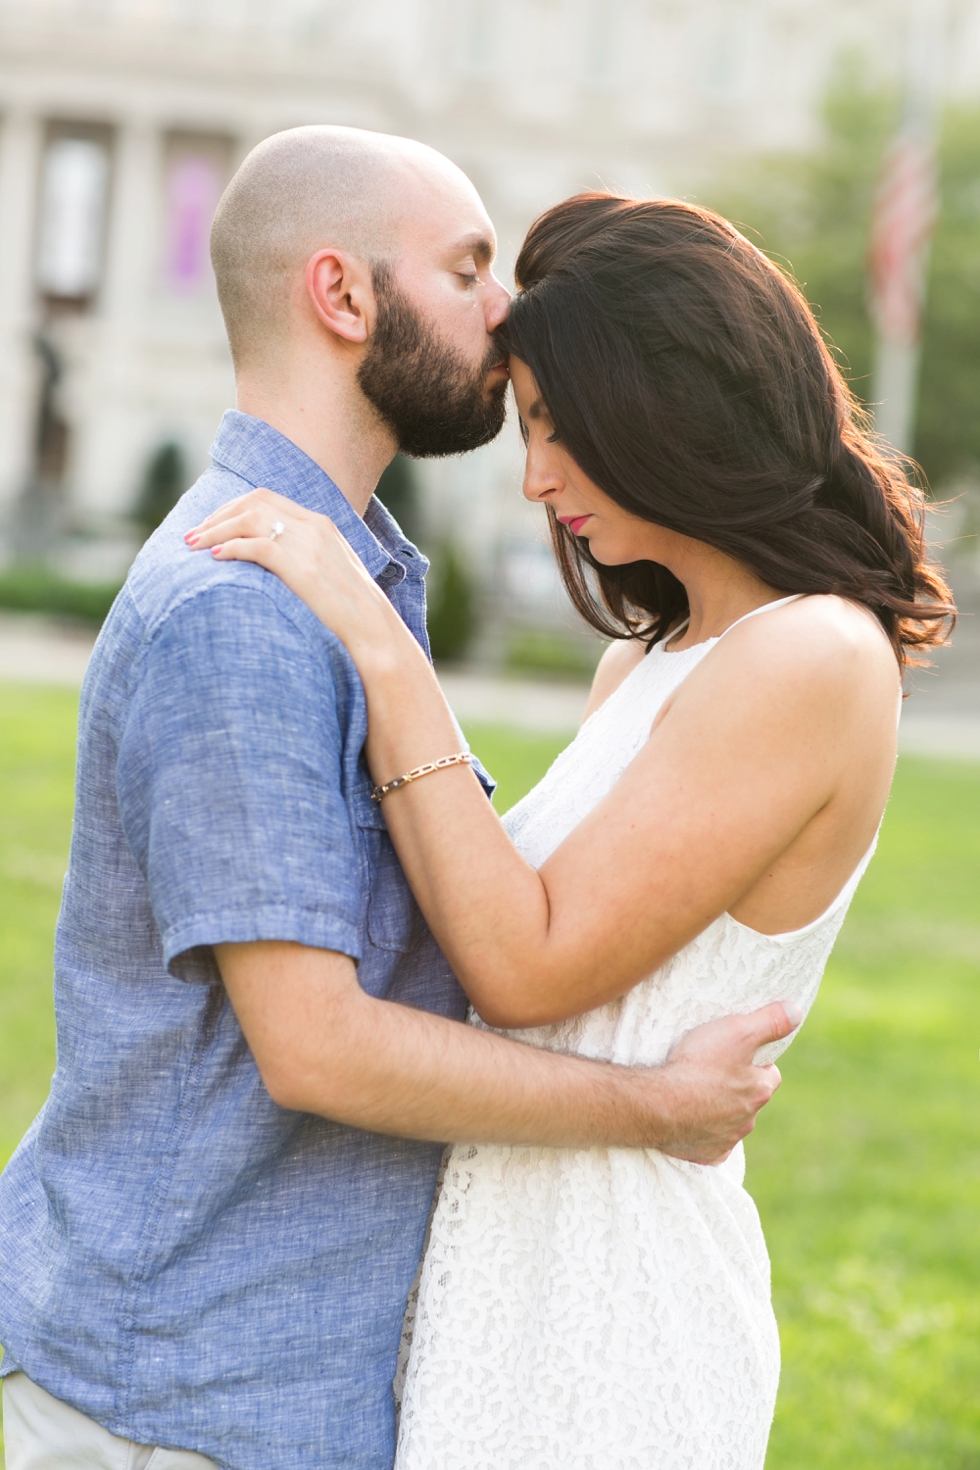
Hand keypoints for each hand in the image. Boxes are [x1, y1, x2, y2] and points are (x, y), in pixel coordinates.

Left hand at [184, 487, 400, 663]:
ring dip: (216, 530)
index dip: (232, 508)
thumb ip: (304, 556)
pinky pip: (257, 546)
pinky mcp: (302, 568)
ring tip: (193, 546)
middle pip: (253, 503)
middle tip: (193, 535)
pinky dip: (231, 547)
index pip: (266, 499)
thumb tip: (271, 563)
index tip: (212, 525)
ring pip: (249, 519)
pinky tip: (215, 558)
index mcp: (320, 524)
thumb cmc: (349, 611)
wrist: (374, 632)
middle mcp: (313, 527)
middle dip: (217, 516)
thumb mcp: (329, 571)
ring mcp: (308, 545)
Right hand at [651, 1001, 799, 1164]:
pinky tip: (690, 1120)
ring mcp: (726, 1140)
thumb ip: (770, 1021)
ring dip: (720, 1109)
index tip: (737, 1053)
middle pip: (749, 1099)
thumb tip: (795, 1011)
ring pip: (730, 1122)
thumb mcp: (737, 1031)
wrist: (657, 1105)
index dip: (756, 1061)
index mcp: (759, 1091)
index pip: (770, 1073)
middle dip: (737, 1087)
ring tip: (696, 1092)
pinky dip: (704, 1133)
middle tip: (713, 1071)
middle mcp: (747, 1120)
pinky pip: (711, 1144)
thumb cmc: (697, 1066)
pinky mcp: (705, 1154)